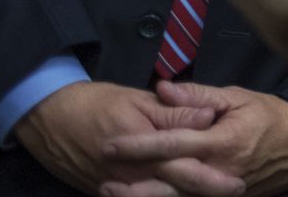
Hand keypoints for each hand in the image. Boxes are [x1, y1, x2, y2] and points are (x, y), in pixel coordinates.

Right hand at [13, 82, 217, 194]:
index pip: (184, 168)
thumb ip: (174, 112)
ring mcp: (117, 186)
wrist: (49, 118)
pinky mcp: (104, 191)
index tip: (239, 183)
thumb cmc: (97, 103)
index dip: (212, 179)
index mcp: (144, 148)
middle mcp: (131, 174)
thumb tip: (208, 118)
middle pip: (173, 191)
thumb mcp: (138, 100)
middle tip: (235, 191)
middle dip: (204, 193)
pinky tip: (174, 195)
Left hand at [98, 81, 287, 196]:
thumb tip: (163, 89)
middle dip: (132, 178)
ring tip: (110, 191)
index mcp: (223, 142)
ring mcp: (223, 192)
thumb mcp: (239, 97)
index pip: (173, 143)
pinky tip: (142, 196)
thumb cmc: (273, 117)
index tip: (110, 144)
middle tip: (100, 172)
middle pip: (168, 179)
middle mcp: (220, 173)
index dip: (140, 144)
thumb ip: (199, 97)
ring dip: (141, 196)